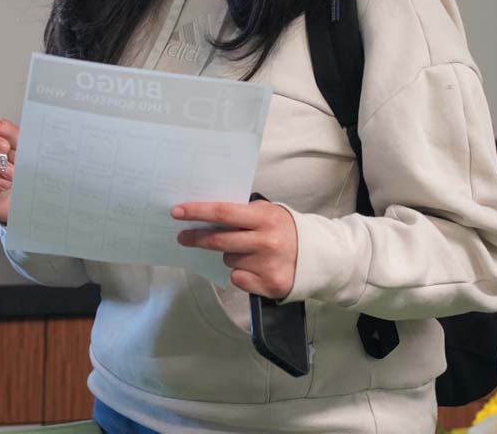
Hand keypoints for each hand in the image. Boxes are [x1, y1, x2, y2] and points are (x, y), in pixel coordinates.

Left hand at [173, 200, 297, 298]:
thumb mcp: (268, 213)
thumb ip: (242, 213)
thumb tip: (204, 214)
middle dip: (196, 237)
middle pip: (219, 240)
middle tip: (182, 236)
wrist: (319, 256)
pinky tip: (256, 267)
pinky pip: (238, 278)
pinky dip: (241, 273)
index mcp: (265, 218)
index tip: (177, 212)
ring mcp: (269, 265)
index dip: (198, 212)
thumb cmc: (285, 230)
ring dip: (229, 255)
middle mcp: (267, 242)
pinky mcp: (270, 285)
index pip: (223, 213)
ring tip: (249, 251)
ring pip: (228, 260)